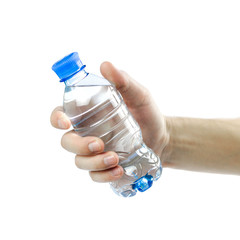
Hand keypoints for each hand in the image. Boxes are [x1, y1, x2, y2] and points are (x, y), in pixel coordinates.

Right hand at [50, 62, 168, 182]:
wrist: (161, 136)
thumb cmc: (147, 113)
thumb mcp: (139, 95)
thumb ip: (123, 82)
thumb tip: (104, 65)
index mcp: (89, 114)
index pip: (61, 115)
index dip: (56, 118)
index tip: (65, 122)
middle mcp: (87, 133)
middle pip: (67, 142)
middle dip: (78, 146)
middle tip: (99, 144)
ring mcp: (94, 152)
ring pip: (79, 162)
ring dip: (93, 162)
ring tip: (115, 158)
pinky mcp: (104, 167)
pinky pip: (94, 176)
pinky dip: (103, 176)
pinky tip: (118, 170)